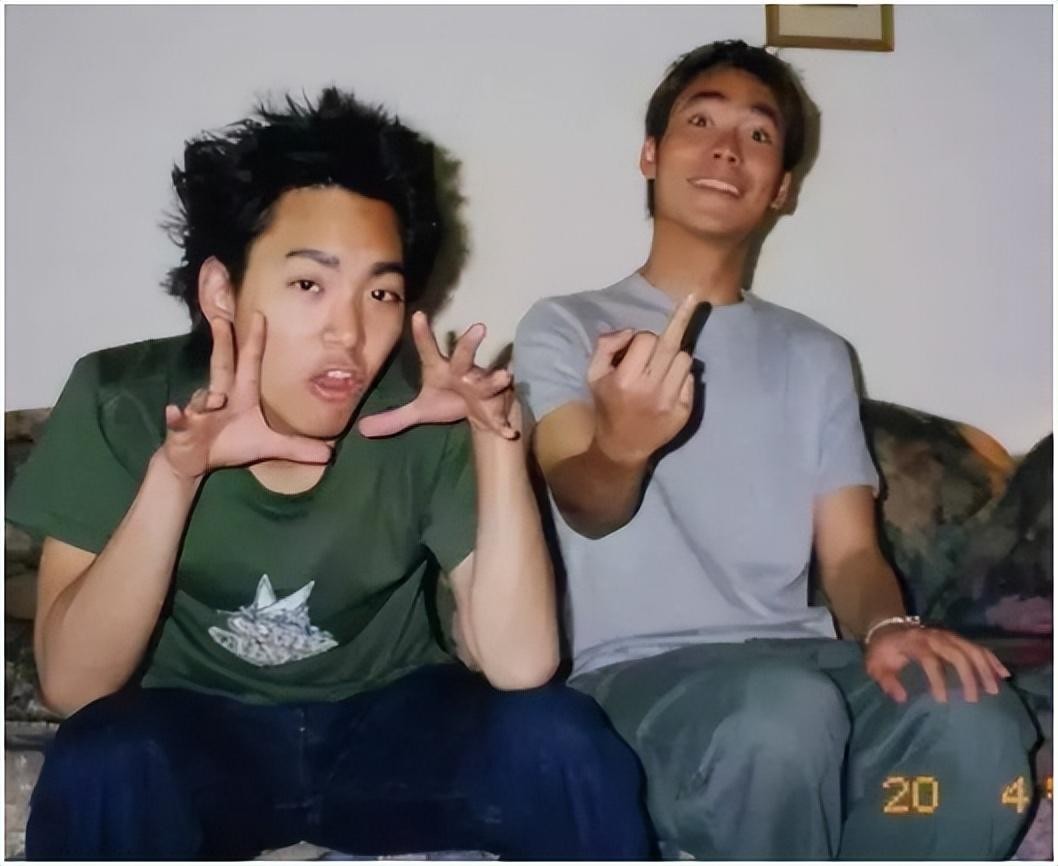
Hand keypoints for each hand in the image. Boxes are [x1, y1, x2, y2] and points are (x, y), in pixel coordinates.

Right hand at [161, 314, 332, 480]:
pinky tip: (174, 411)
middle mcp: (220, 396)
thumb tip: (328, 454)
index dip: (255, 341)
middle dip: (221, 343)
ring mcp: (200, 410)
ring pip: (204, 396)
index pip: (249, 363)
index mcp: (240, 395)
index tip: (260, 315)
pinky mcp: (183, 427)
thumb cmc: (231, 444)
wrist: (196, 462)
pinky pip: (179, 419)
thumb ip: (297, 448)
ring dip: (208, 397)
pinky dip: (177, 416)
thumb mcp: (268, 446)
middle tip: (221, 320)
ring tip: (217, 401)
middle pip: (222, 364)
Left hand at [357, 311, 517, 438]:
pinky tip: (508, 431)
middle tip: (479, 327)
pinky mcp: (494, 408)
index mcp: (442, 370)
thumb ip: (395, 417)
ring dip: (496, 379)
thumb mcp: (421, 410)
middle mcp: (463, 373)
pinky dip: (504, 424)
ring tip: (505, 376)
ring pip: (489, 381)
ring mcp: (482, 389)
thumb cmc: (450, 401)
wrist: (480, 414)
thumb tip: (361, 429)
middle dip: (470, 343)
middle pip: (464, 356)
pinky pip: (500, 416)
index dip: (423, 333)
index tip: (417, 314)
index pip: (429, 349)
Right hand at [588, 293, 698, 464]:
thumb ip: (606, 346)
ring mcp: (670, 401)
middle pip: (671, 344)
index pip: (645, 340)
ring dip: (675, 356)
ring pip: (685, 359)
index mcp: (626, 379)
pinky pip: (691, 379)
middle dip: (680, 319)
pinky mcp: (684, 411)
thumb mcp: (594, 375)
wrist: (623, 447)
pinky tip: (670, 382)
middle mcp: (650, 389)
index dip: (641, 339)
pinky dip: (682, 376)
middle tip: (695, 296)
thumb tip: (629, 331)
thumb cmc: (607, 406)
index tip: (636, 347)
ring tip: (663, 366)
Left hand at [865, 623, 1010, 703]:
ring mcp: (947, 635)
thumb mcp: (876, 665)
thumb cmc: (883, 650)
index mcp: (914, 642)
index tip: (942, 700)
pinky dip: (991, 659)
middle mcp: (933, 636)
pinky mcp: (955, 638)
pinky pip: (977, 646)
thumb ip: (886, 681)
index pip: (930, 660)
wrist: (887, 626)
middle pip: (957, 654)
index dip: (937, 679)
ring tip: (993, 689)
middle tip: (973, 699)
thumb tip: (901, 697)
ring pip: (971, 649)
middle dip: (968, 676)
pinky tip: (1003, 674)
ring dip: (984, 668)